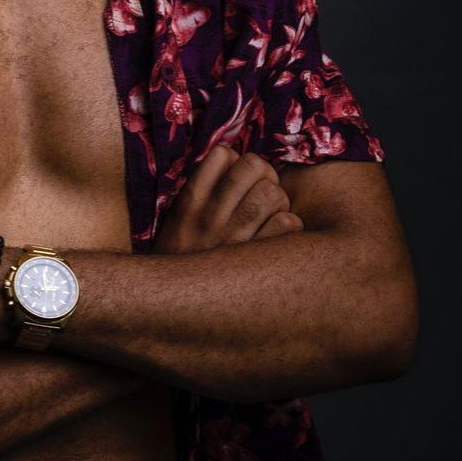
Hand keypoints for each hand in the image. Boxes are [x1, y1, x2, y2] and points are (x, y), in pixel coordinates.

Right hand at [151, 145, 303, 253]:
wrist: (172, 306)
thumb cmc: (184, 260)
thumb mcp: (178, 222)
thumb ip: (202, 192)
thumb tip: (234, 161)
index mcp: (189, 202)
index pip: (223, 154)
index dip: (238, 162)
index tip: (238, 180)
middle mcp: (209, 217)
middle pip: (254, 165)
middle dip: (265, 176)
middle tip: (261, 195)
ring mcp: (233, 239)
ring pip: (273, 193)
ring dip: (279, 201)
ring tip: (270, 216)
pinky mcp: (255, 263)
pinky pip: (287, 223)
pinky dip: (289, 225)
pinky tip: (278, 236)